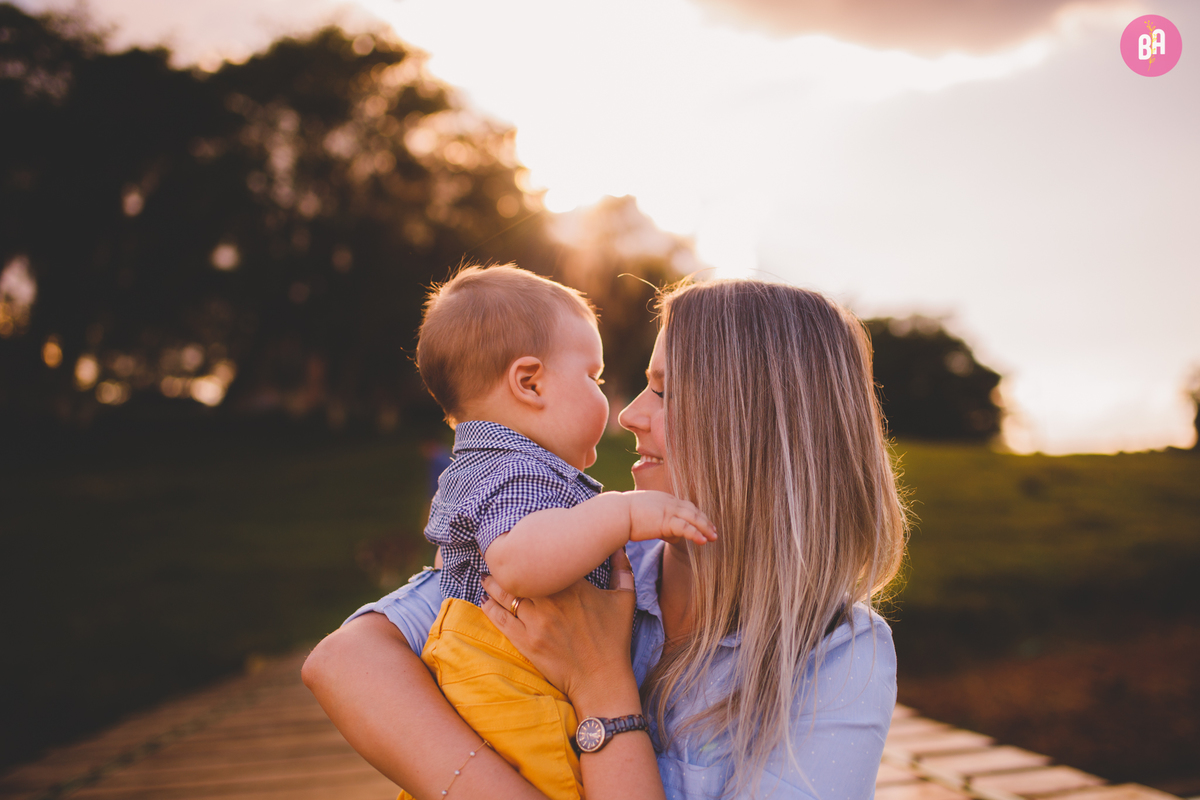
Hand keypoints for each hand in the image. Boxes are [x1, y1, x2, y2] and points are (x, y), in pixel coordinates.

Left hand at [480, 549, 639, 712]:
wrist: (601, 679)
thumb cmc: (614, 639)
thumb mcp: (624, 600)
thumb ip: (622, 569)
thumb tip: (617, 547)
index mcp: (573, 585)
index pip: (544, 557)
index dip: (532, 549)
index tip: (523, 543)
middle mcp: (551, 599)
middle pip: (519, 573)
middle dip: (506, 564)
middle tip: (497, 556)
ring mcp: (535, 620)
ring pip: (505, 593)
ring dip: (492, 582)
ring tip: (487, 576)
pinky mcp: (525, 640)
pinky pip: (499, 618)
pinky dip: (488, 606)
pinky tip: (484, 599)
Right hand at [625, 490, 716, 545]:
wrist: (614, 512)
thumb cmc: (621, 514)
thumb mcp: (641, 513)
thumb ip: (653, 520)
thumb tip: (659, 531)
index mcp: (662, 498)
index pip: (684, 505)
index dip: (695, 514)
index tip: (703, 522)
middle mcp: (668, 501)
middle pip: (692, 509)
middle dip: (704, 520)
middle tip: (714, 530)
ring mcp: (667, 510)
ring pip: (693, 517)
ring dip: (705, 527)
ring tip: (713, 537)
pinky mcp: (665, 521)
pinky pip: (685, 527)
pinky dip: (695, 534)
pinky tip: (702, 541)